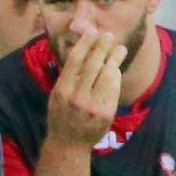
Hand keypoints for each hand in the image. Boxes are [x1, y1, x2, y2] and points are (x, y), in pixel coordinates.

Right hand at [47, 29, 127, 149]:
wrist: (68, 144)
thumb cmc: (59, 116)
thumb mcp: (55, 96)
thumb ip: (66, 78)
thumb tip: (79, 54)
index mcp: (62, 90)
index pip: (74, 61)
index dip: (85, 44)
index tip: (91, 31)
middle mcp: (77, 97)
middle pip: (92, 65)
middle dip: (102, 47)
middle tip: (109, 35)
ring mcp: (93, 106)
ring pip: (107, 76)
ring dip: (114, 59)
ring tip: (120, 48)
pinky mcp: (106, 113)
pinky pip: (113, 90)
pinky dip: (115, 77)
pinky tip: (116, 69)